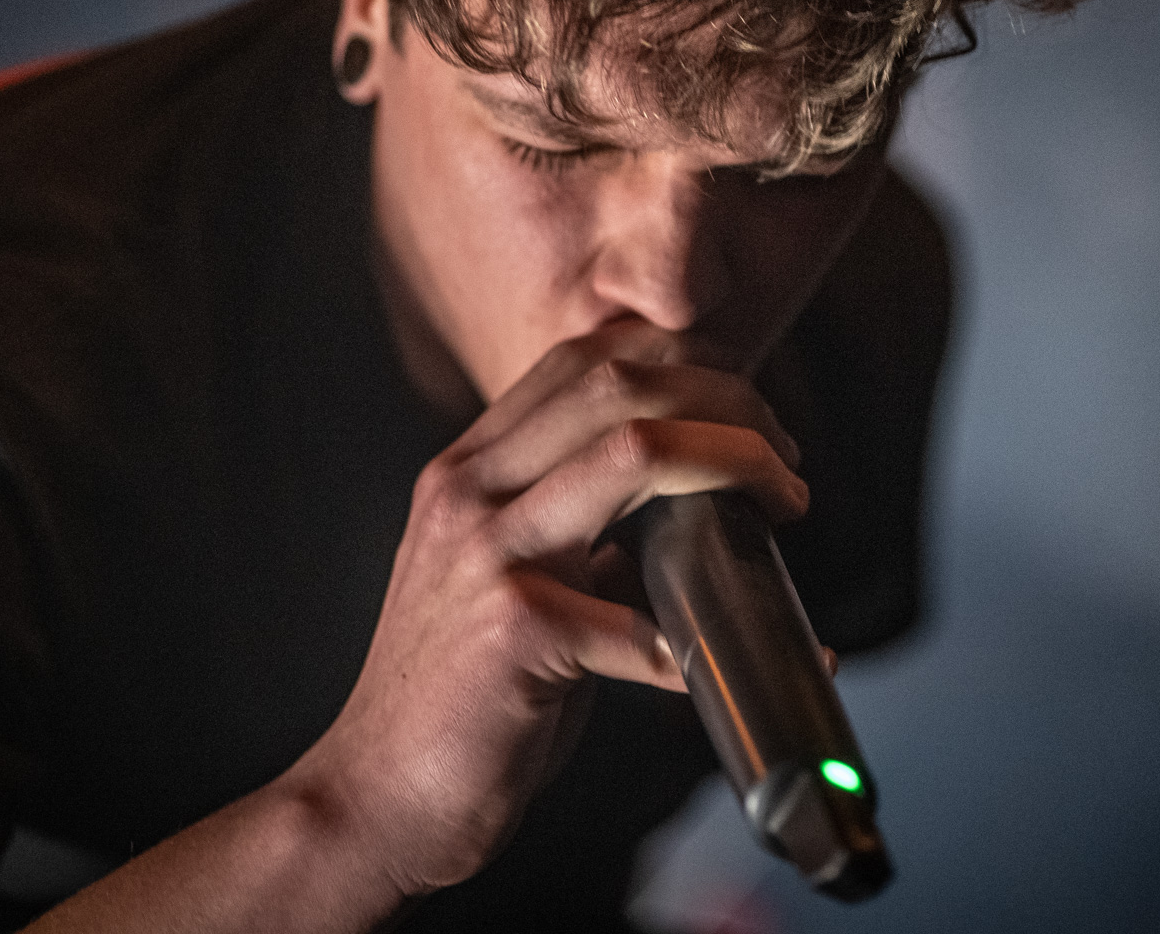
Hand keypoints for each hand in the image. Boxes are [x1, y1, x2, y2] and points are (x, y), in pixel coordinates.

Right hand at [275, 318, 807, 899]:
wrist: (373, 798)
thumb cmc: (458, 699)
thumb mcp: (509, 580)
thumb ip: (578, 531)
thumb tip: (691, 509)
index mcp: (469, 471)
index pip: (583, 361)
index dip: (681, 362)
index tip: (744, 406)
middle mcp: (469, 492)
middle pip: (621, 384)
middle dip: (729, 400)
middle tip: (783, 453)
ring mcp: (487, 555)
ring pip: (636, 452)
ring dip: (738, 462)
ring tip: (786, 501)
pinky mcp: (514, 632)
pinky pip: (640, 617)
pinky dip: (699, 640)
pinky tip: (722, 663)